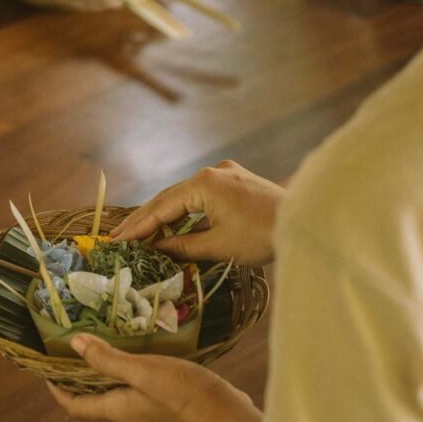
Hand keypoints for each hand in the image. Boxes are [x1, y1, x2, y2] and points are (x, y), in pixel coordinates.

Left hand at [47, 334, 259, 421]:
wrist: (227, 419)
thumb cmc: (182, 394)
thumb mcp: (143, 370)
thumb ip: (108, 359)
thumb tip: (75, 344)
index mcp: (118, 411)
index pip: (75, 407)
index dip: (59, 392)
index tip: (49, 374)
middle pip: (99, 403)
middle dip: (89, 382)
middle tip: (86, 354)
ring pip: (126, 401)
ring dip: (118, 382)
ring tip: (122, 354)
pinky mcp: (173, 421)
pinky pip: (148, 402)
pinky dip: (141, 386)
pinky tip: (155, 369)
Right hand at [111, 161, 284, 267]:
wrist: (305, 221)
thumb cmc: (263, 236)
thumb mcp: (218, 246)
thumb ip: (183, 246)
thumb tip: (156, 249)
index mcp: (204, 184)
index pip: (162, 206)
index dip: (139, 226)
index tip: (117, 241)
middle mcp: (212, 172)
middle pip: (169, 198)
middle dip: (145, 220)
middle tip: (120, 238)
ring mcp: (225, 174)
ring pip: (185, 197)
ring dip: (165, 217)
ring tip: (141, 236)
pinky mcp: (236, 181)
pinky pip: (201, 197)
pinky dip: (185, 212)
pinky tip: (173, 226)